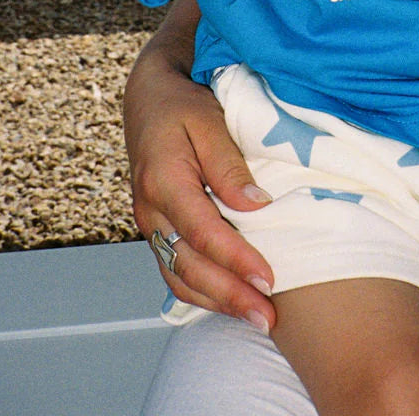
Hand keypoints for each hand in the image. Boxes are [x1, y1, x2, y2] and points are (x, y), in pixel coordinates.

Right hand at [125, 11, 276, 327]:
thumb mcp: (209, 120)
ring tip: (256, 318)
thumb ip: (229, 164)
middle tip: (269, 317)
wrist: (149, 100)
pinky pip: (175, 271)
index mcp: (163, 180)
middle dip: (231, 296)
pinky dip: (202, 293)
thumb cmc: (183, 106)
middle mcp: (150, 210)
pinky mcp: (157, 230)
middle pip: (190, 266)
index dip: (237, 260)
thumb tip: (258, 205)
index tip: (270, 279)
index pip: (203, 232)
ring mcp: (150, 224)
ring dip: (218, 302)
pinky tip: (231, 303)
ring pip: (180, 277)